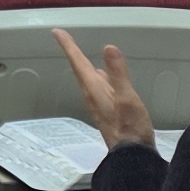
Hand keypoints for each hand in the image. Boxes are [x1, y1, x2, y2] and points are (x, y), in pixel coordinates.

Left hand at [51, 32, 157, 148]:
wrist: (132, 158)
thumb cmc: (130, 128)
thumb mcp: (127, 97)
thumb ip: (118, 73)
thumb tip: (108, 48)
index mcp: (95, 90)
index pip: (79, 63)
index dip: (69, 46)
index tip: (57, 32)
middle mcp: (93, 96)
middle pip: (81, 69)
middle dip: (73, 53)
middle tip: (65, 39)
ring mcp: (100, 105)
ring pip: (89, 79)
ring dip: (83, 65)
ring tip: (80, 55)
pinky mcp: (108, 112)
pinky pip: (98, 88)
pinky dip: (97, 77)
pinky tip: (102, 78)